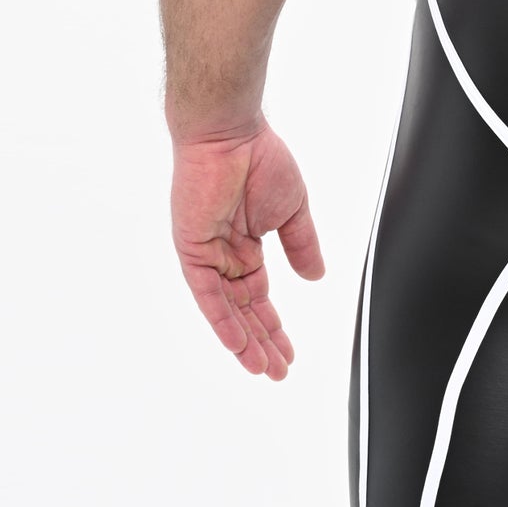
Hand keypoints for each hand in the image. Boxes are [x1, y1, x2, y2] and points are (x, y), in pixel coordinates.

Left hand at [170, 117, 324, 378]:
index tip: (290, 352)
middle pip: (243, 310)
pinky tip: (238, 342)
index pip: (259, 296)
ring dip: (244, 340)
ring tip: (263, 368)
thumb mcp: (293, 210)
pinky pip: (206, 293)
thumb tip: (315, 276)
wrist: (231, 134)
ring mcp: (207, 254)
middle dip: (262, 342)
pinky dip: (222, 319)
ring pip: (226, 309)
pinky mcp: (192, 248)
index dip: (274, 326)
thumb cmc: (261, 159)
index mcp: (246, 244)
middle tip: (278, 371)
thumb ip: (302, 246)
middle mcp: (224, 254)